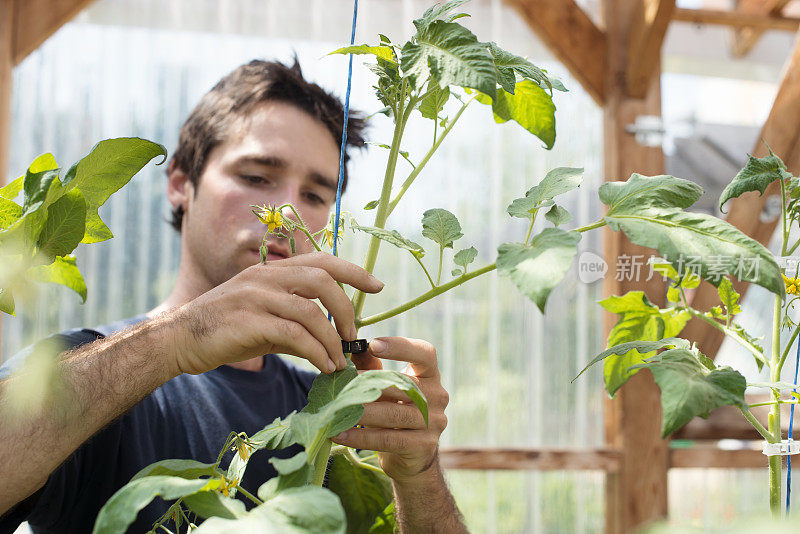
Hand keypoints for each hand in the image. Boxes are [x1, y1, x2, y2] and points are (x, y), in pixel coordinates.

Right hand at [168, 251, 383, 374]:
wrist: (179, 340)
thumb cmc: (226, 330)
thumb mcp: (264, 315)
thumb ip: (295, 317)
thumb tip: (332, 335)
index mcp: (272, 270)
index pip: (321, 260)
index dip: (353, 270)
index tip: (377, 286)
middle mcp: (266, 276)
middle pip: (322, 280)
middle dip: (347, 307)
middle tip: (353, 334)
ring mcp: (256, 297)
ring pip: (311, 311)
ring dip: (332, 338)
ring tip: (339, 360)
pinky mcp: (249, 322)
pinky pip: (294, 335)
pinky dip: (316, 351)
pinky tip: (324, 366)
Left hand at [332, 337, 449, 484]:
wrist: (411, 457)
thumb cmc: (395, 412)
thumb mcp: (386, 389)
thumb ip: (372, 367)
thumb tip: (352, 347)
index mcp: (430, 376)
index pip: (425, 353)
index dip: (401, 347)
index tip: (372, 344)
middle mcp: (437, 396)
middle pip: (404, 385)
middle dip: (369, 384)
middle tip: (342, 385)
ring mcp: (434, 422)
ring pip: (394, 414)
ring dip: (361, 413)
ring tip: (337, 411)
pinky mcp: (423, 446)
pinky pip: (388, 440)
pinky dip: (361, 437)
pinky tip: (340, 434)